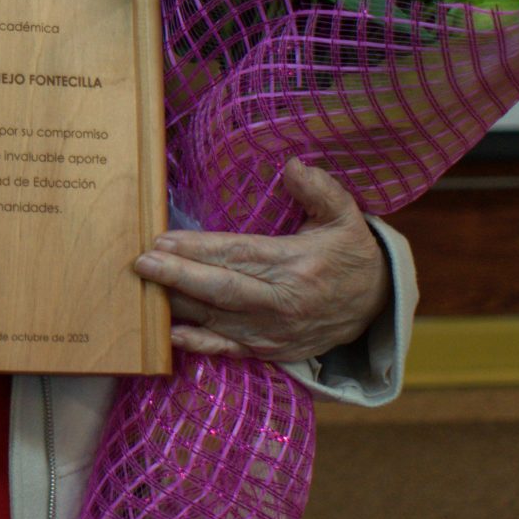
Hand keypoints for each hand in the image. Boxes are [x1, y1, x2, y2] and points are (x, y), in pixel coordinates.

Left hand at [132, 159, 390, 364]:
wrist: (377, 308)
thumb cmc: (352, 256)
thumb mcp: (347, 217)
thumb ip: (321, 190)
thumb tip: (294, 166)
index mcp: (297, 265)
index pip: (238, 254)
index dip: (198, 248)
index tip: (162, 239)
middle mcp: (282, 302)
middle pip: (220, 289)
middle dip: (176, 276)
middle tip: (141, 263)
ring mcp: (273, 332)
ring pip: (216, 320)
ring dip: (177, 306)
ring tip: (142, 291)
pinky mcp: (270, 351)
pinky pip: (227, 350)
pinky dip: (197, 345)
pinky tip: (169, 334)